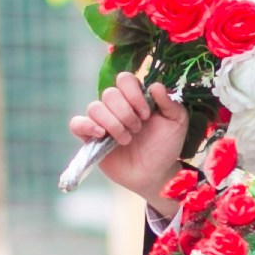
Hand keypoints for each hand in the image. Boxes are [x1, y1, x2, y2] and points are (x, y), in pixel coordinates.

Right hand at [70, 75, 192, 204]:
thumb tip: (155, 86)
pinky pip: (77, 124)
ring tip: (126, 140)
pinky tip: (101, 134)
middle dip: (125, 113)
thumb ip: (170, 103)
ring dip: (112, 123)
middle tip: (137, 130)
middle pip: (109, 93)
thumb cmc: (166, 146)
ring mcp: (102, 122)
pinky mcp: (90, 138)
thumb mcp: (177, 123)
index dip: (133, 93)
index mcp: (135, 98)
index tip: (146, 114)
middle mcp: (117, 107)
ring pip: (94, 107)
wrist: (156, 174)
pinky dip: (86, 126)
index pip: (124, 80)